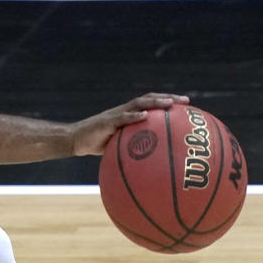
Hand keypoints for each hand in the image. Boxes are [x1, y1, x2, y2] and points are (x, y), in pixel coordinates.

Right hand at [71, 93, 189, 155]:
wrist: (76, 140)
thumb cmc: (97, 145)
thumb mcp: (119, 146)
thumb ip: (133, 148)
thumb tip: (153, 164)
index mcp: (128, 115)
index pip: (150, 104)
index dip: (167, 102)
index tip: (186, 104)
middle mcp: (124, 111)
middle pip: (149, 99)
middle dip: (168, 98)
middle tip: (186, 100)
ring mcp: (116, 114)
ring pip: (138, 103)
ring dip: (155, 102)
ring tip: (169, 103)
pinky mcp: (107, 121)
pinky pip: (122, 117)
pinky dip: (134, 116)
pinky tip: (145, 116)